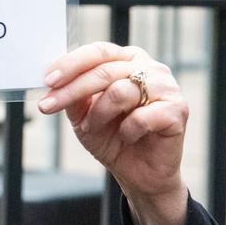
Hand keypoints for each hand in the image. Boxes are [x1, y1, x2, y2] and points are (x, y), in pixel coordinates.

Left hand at [38, 42, 188, 224]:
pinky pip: (141, 117)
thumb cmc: (112, 137)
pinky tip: (128, 137)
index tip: (47, 80)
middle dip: (71, 90)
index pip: (98, 52)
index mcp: (128, 60)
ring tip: (95, 128)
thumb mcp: (83, 115)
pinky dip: (127, 131)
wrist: (139, 172)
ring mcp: (167, 87)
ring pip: (120, 91)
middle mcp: (150, 68)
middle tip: (47, 106)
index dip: (70, 64)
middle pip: (104, 71)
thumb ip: (73, 96)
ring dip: (98, 115)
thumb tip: (55, 81)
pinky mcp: (178, 110)